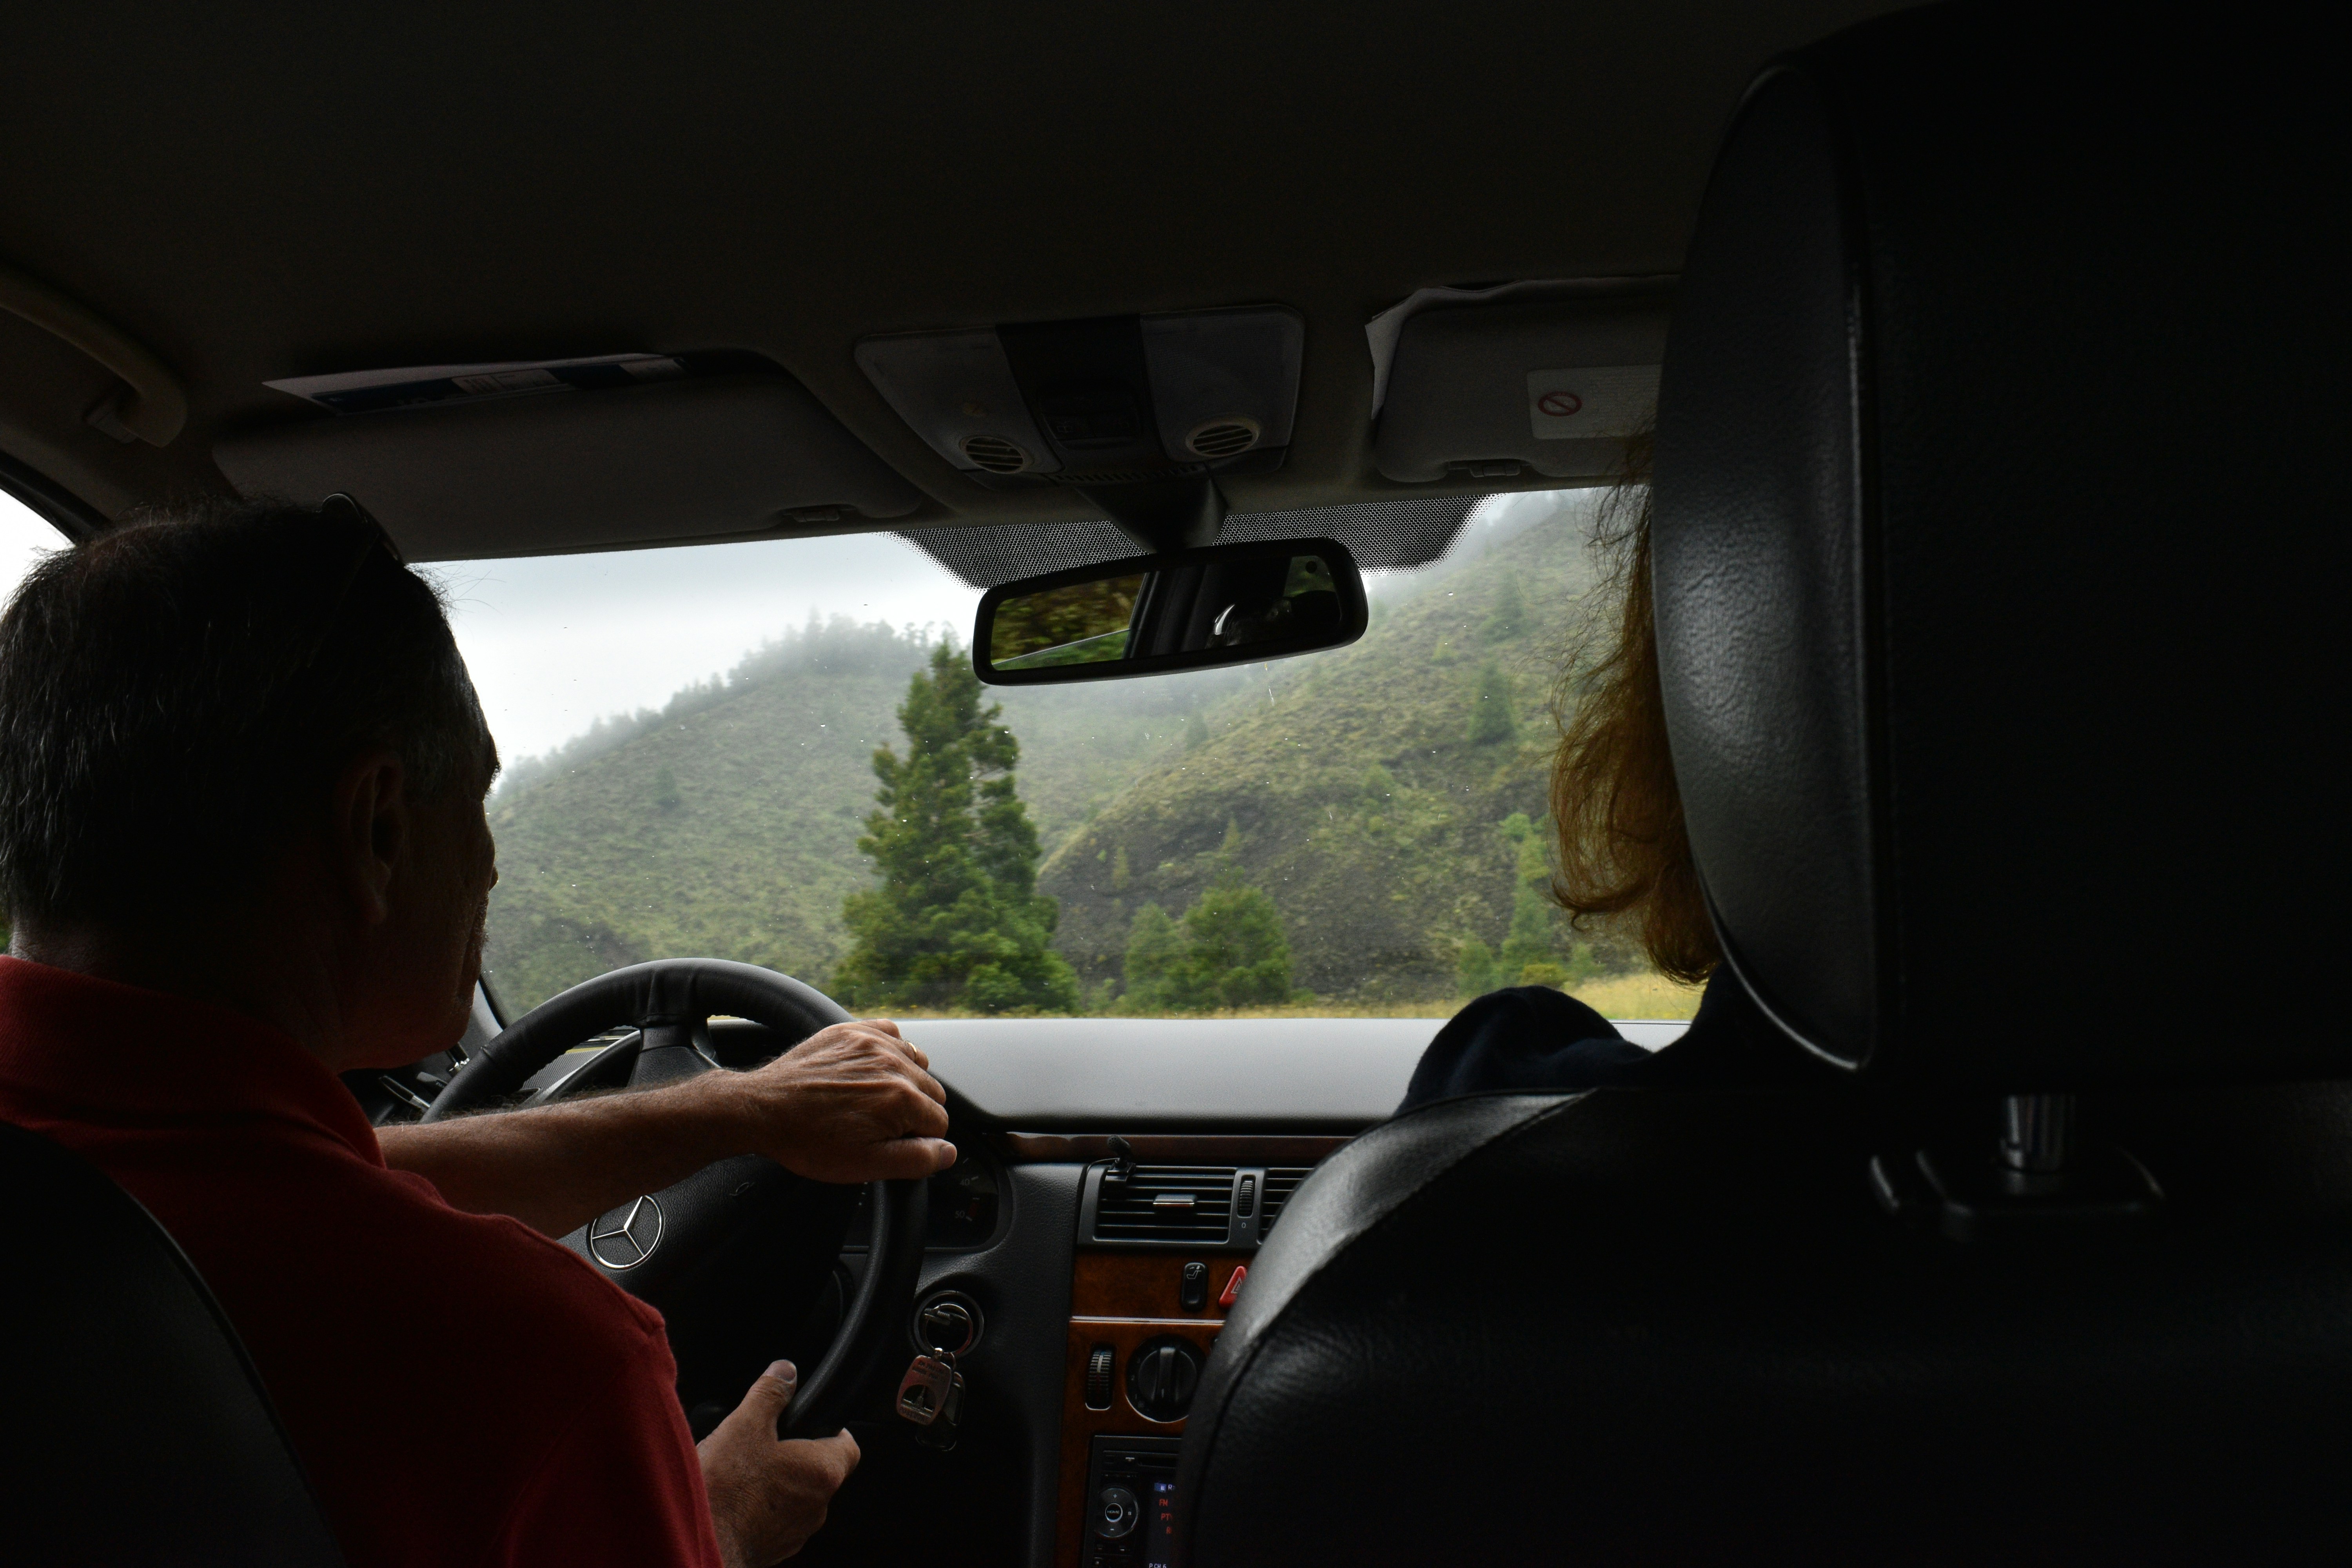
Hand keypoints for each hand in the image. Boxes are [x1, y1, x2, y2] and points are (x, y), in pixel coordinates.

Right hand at [699, 1361, 860, 1566]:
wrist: (700, 1544)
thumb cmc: (725, 1490)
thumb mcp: (746, 1425)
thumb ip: (770, 1393)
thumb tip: (785, 1372)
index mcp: (822, 1471)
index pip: (848, 1445)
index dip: (832, 1429)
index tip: (812, 1421)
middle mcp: (818, 1506)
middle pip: (819, 1470)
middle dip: (796, 1454)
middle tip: (767, 1442)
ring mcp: (797, 1532)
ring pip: (797, 1497)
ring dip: (778, 1482)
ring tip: (744, 1470)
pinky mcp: (775, 1549)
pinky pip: (776, 1520)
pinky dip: (762, 1507)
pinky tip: (735, 1496)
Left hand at [720, 1018, 955, 1181]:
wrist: (763, 1109)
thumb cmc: (808, 1139)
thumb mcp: (865, 1165)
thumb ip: (915, 1159)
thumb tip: (948, 1152)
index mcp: (901, 1099)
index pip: (939, 1122)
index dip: (918, 1139)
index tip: (891, 1143)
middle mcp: (893, 1064)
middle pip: (932, 1092)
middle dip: (914, 1111)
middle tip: (878, 1126)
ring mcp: (873, 1042)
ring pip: (916, 1062)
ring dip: (904, 1081)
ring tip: (873, 1101)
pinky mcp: (853, 1031)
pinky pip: (892, 1034)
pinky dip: (890, 1050)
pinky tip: (871, 1070)